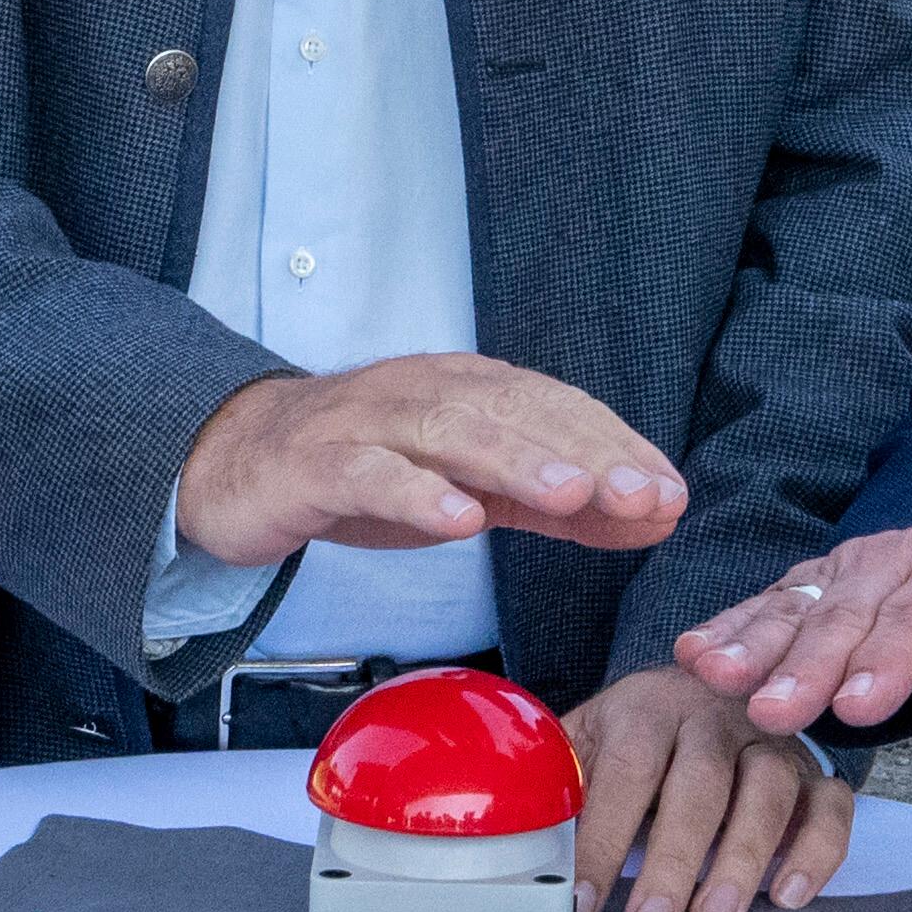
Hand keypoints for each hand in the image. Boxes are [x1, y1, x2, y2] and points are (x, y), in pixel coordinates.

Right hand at [173, 356, 685, 565]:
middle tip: (645, 495)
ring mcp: (371, 423)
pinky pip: (372, 474)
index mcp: (473, 391)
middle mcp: (428, 393)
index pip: (559, 411)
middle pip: (519, 414)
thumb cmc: (369, 469)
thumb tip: (655, 515)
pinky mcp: (318, 463)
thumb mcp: (474, 487)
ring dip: (518, 461)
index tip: (671, 494)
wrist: (241, 461)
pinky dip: (417, 493)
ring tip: (573, 495)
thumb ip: (560, 504)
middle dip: (588, 454)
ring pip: (453, 432)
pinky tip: (459, 520)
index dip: (618, 449)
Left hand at [566, 665, 853, 911]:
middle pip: (701, 781)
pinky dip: (817, 850)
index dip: (605, 837)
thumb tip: (517, 838)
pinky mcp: (814, 770)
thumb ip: (559, 782)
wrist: (708, 685)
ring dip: (742, 857)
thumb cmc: (637, 737)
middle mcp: (716, 714)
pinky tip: (789, 896)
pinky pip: (831, 806)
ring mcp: (771, 740)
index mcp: (648, 707)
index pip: (627, 771)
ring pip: (768, 790)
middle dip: (675, 856)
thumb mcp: (589, 740)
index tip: (584, 901)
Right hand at [669, 525, 911, 738]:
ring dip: (754, 645)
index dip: (887, 662)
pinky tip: (694, 653)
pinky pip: (767, 604)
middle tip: (774, 713)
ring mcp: (847, 565)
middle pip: (849, 616)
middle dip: (808, 667)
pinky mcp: (810, 580)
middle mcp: (898, 559)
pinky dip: (728, 627)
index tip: (854, 707)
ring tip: (715, 676)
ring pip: (799, 607)